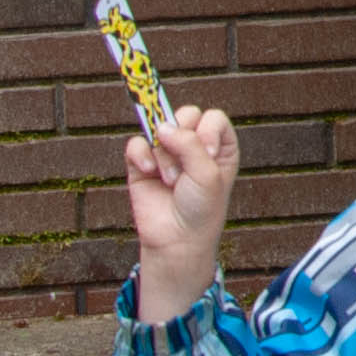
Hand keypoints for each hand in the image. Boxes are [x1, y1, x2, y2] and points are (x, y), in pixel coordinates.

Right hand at [125, 106, 237, 326]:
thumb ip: (190, 144)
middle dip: (184, 139)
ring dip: (165, 154)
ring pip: (160, 128)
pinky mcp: (142, 164)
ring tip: (171, 181)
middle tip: (185, 169)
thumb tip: (162, 126)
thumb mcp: (207, 174)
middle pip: (185, 116)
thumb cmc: (201, 208)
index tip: (208, 154)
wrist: (176, 239)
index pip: (212, 117)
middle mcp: (194, 145)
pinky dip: (141, 154)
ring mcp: (167, 153)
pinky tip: (148, 171)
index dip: (207, 130)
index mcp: (218, 145)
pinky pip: (136, 143)